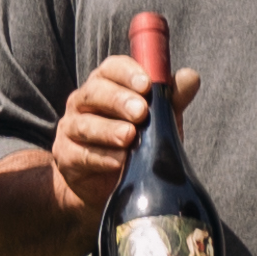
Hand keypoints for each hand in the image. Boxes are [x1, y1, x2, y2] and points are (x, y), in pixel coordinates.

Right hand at [41, 51, 199, 188]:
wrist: (109, 186)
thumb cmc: (135, 144)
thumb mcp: (158, 121)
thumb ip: (171, 99)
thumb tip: (190, 77)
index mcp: (105, 85)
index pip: (111, 68)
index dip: (128, 73)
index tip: (146, 85)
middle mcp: (83, 102)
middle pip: (95, 92)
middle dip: (118, 100)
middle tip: (141, 112)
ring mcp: (71, 129)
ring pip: (84, 124)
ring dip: (108, 130)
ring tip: (129, 137)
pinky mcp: (66, 156)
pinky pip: (81, 155)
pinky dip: (101, 158)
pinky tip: (119, 162)